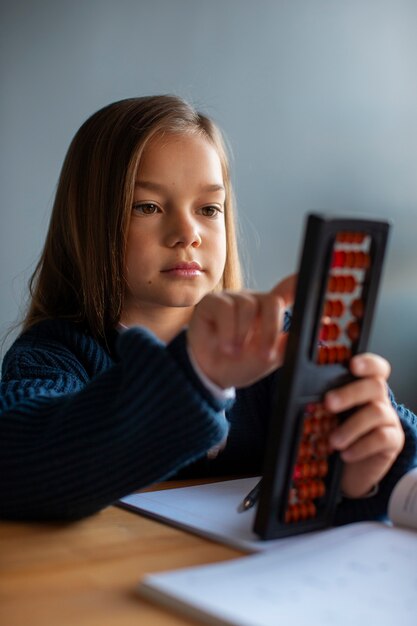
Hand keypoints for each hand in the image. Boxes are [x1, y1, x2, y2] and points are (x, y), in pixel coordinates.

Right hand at [187, 275, 295, 388]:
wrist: (211, 375)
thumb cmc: (240, 363)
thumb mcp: (268, 358)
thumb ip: (286, 345)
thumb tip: (303, 335)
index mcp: (270, 312)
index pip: (288, 290)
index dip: (299, 282)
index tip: (311, 277)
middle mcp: (253, 301)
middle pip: (272, 301)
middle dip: (270, 330)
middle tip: (264, 354)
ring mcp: (232, 299)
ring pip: (247, 306)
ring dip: (243, 335)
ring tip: (235, 352)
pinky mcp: (212, 301)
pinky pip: (225, 308)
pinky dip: (228, 331)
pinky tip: (225, 345)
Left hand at [326, 353, 404, 497]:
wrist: (348, 468)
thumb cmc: (333, 433)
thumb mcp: (323, 412)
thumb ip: (313, 395)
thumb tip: (285, 368)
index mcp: (362, 386)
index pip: (374, 367)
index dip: (367, 363)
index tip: (352, 365)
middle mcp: (378, 399)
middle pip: (375, 385)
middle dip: (350, 393)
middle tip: (328, 403)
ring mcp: (388, 418)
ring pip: (377, 412)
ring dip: (352, 426)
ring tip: (333, 441)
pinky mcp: (393, 440)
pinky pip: (383, 438)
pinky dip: (361, 446)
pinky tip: (346, 454)